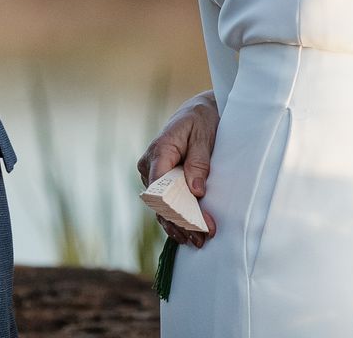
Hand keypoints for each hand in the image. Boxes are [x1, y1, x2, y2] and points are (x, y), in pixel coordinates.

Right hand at [137, 91, 219, 246]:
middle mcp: (149, 166)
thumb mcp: (203, 135)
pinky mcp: (162, 182)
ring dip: (179, 226)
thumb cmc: (201, 119)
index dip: (177, 208)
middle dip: (181, 222)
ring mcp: (153, 176)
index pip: (160, 187)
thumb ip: (199, 162)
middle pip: (162, 201)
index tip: (195, 221)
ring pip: (162, 207)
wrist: (197, 111)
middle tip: (201, 237)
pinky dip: (176, 220)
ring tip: (197, 242)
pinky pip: (166, 204)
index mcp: (158, 152)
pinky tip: (187, 235)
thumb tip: (196, 191)